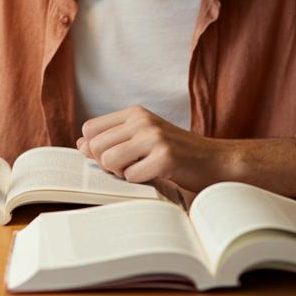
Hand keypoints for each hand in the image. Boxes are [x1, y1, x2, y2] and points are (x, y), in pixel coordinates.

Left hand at [76, 105, 228, 192]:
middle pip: (96, 147)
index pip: (90, 129)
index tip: (113, 157)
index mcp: (134, 112)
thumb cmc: (176, 154)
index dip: (94, 148)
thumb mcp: (143, 139)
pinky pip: (131, 176)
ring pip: (109, 161)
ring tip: (142, 171)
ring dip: (121, 174)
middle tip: (130, 168)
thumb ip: (113, 140)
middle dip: (107, 164)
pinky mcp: (165, 157)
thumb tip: (80, 145)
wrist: (215, 161)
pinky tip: (157, 176)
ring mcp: (154, 137)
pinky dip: (140, 183)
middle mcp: (142, 120)